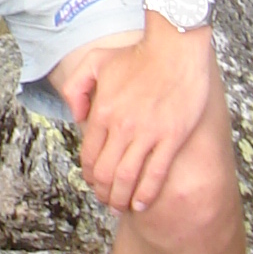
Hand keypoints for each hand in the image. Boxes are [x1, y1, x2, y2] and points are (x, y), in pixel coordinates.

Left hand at [50, 26, 213, 216]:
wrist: (175, 47)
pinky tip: (142, 204)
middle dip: (102, 192)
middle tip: (106, 200)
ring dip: (120, 198)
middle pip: (105, 172)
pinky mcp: (172, 138)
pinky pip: (155, 174)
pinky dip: (146, 195)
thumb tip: (77, 117)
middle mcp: (122, 127)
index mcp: (103, 111)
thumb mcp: (96, 61)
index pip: (89, 155)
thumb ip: (78, 87)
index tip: (94, 183)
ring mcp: (147, 134)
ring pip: (127, 178)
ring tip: (121, 206)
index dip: (89, 175)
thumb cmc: (139, 53)